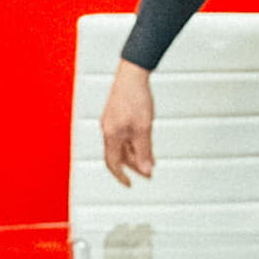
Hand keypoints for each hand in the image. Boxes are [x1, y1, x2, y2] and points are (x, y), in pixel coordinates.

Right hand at [99, 60, 157, 184]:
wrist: (132, 73)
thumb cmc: (136, 97)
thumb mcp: (144, 128)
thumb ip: (144, 151)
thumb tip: (146, 170)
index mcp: (111, 135)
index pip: (113, 164)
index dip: (121, 176)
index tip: (130, 184)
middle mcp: (108, 130)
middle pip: (118, 155)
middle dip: (133, 165)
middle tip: (148, 172)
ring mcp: (111, 121)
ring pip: (121, 145)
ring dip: (135, 154)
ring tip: (150, 158)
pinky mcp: (115, 114)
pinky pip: (122, 134)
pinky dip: (133, 142)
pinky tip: (144, 141)